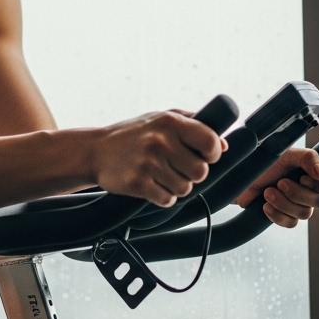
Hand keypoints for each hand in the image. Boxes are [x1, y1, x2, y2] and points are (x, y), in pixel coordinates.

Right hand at [90, 111, 224, 206]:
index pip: (210, 143)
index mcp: (170, 122)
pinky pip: (167, 200)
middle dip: (192, 174)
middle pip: (200, 172)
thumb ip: (194, 125)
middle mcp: (160, 141)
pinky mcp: (138, 183)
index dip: (212, 154)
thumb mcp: (162, 119)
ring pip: (185, 189)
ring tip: (160, 175)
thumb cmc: (133, 134)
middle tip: (177, 168)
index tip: (203, 156)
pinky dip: (162, 197)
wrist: (95, 150)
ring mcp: (148, 163)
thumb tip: (223, 145)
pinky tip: (151, 185)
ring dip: (176, 187)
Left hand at [235, 148, 318, 227]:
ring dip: (284, 202)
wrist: (242, 177)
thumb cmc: (265, 161)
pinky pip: (292, 223)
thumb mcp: (286, 154)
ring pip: (306, 214)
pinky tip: (265, 205)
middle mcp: (313, 189)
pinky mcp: (287, 216)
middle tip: (280, 182)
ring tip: (268, 192)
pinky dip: (277, 215)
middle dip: (297, 193)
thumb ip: (308, 158)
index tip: (303, 177)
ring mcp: (301, 204)